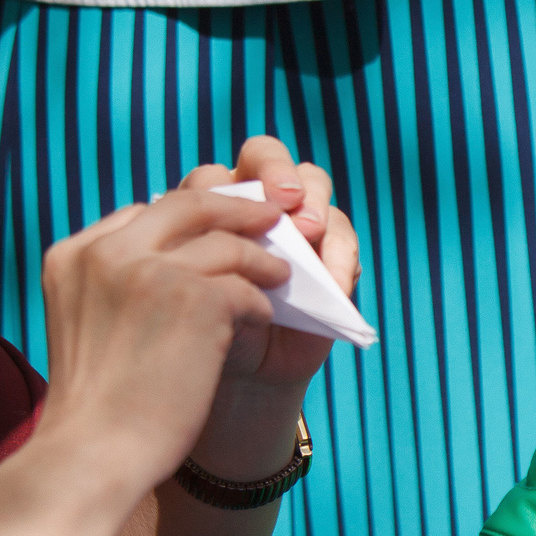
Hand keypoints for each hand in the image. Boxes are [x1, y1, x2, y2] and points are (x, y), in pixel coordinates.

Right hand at [36, 170, 292, 496]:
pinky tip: (265, 317)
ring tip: (280, 274)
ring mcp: (149, 270)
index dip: (184, 221)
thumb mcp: (86, 327)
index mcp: (73, 256)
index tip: (212, 232)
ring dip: (258, 257)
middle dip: (234, 207)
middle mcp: (106, 251)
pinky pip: (244, 286)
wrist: (93, 457)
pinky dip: (260, 299)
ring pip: (224, 244)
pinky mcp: (194, 298)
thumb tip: (165, 266)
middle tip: (268, 214)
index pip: (140, 215)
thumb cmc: (94, 409)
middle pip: (184, 206)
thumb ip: (114, 287)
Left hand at [179, 134, 360, 394]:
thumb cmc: (204, 330)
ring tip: (310, 233)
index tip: (230, 205)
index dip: (217, 188)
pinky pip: (343, 239)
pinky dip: (339, 256)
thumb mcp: (193, 292)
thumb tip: (219, 228)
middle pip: (269, 158)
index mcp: (206, 208)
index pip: (214, 174)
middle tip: (286, 199)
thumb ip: (201, 256)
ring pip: (314, 185)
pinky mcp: (331, 255)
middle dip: (279, 172)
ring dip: (314, 205)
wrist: (239, 378)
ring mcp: (296, 226)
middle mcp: (253, 205)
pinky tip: (333, 280)